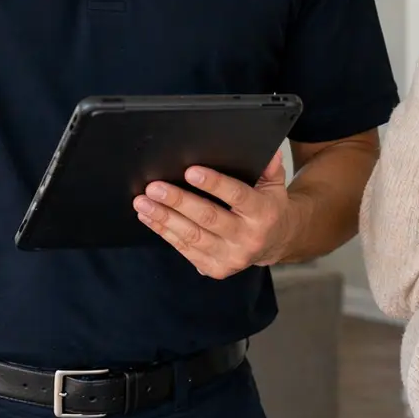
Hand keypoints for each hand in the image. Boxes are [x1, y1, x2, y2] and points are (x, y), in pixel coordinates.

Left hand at [134, 152, 298, 278]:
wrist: (275, 243)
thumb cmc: (268, 207)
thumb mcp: (275, 185)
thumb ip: (269, 167)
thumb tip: (266, 149)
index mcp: (263, 214)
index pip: (237, 196)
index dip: (214, 184)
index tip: (190, 171)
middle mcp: (247, 238)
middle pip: (208, 217)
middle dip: (178, 201)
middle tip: (154, 187)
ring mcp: (230, 257)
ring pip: (192, 236)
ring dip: (164, 218)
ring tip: (143, 202)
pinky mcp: (215, 268)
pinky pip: (185, 249)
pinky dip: (164, 232)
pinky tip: (150, 218)